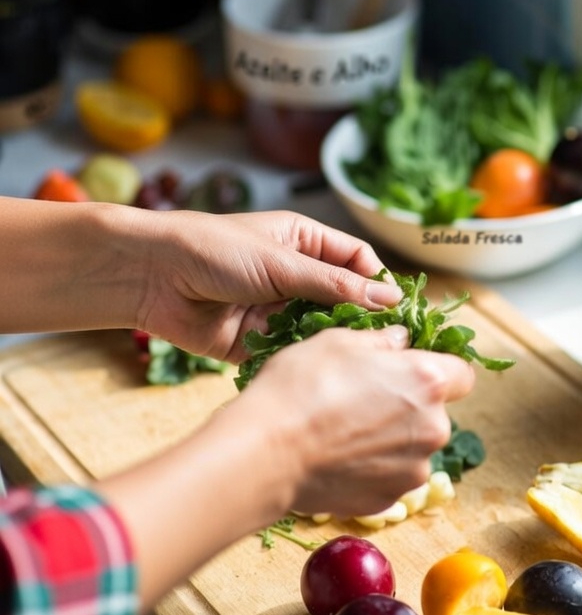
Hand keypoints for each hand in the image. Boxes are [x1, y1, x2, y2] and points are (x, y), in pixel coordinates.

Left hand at [135, 209, 402, 361]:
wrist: (150, 276)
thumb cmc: (212, 249)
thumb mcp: (281, 263)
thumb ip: (334, 286)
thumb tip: (390, 299)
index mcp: (303, 242)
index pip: (356, 261)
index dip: (378, 283)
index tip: (398, 309)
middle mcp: (293, 275)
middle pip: (342, 300)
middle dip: (360, 320)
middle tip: (382, 346)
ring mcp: (274, 310)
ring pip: (318, 331)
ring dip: (330, 343)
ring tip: (349, 361)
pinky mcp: (255, 342)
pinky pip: (288, 354)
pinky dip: (300, 362)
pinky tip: (313, 372)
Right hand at [232, 324, 477, 520]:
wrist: (266, 453)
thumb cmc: (300, 388)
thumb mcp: (339, 341)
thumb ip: (382, 341)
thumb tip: (400, 341)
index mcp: (427, 381)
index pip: (463, 373)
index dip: (439, 368)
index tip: (411, 369)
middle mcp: (433, 428)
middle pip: (435, 412)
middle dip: (409, 404)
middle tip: (363, 397)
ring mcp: (413, 470)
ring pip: (413, 447)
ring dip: (391, 438)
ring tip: (345, 430)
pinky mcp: (388, 499)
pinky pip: (390, 475)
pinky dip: (373, 467)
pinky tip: (339, 456)